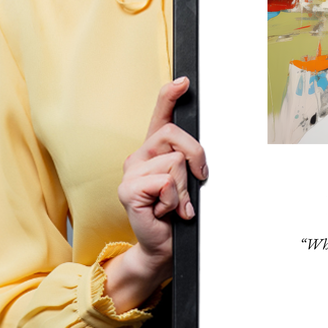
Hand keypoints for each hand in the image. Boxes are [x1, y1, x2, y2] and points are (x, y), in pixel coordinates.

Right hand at [103, 77, 207, 311]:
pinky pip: (165, 182)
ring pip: (174, 162)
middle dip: (196, 157)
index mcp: (154, 150)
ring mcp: (130, 172)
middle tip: (196, 181)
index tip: (184, 81)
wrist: (164, 246)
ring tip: (176, 204)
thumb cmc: (177, 213)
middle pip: (175, 135)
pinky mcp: (128, 190)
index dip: (170, 95)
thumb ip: (189, 162)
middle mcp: (139, 156)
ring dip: (184, 188)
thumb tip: (199, 154)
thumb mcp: (188, 181)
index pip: (160, 115)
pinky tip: (165, 211)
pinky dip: (174, 200)